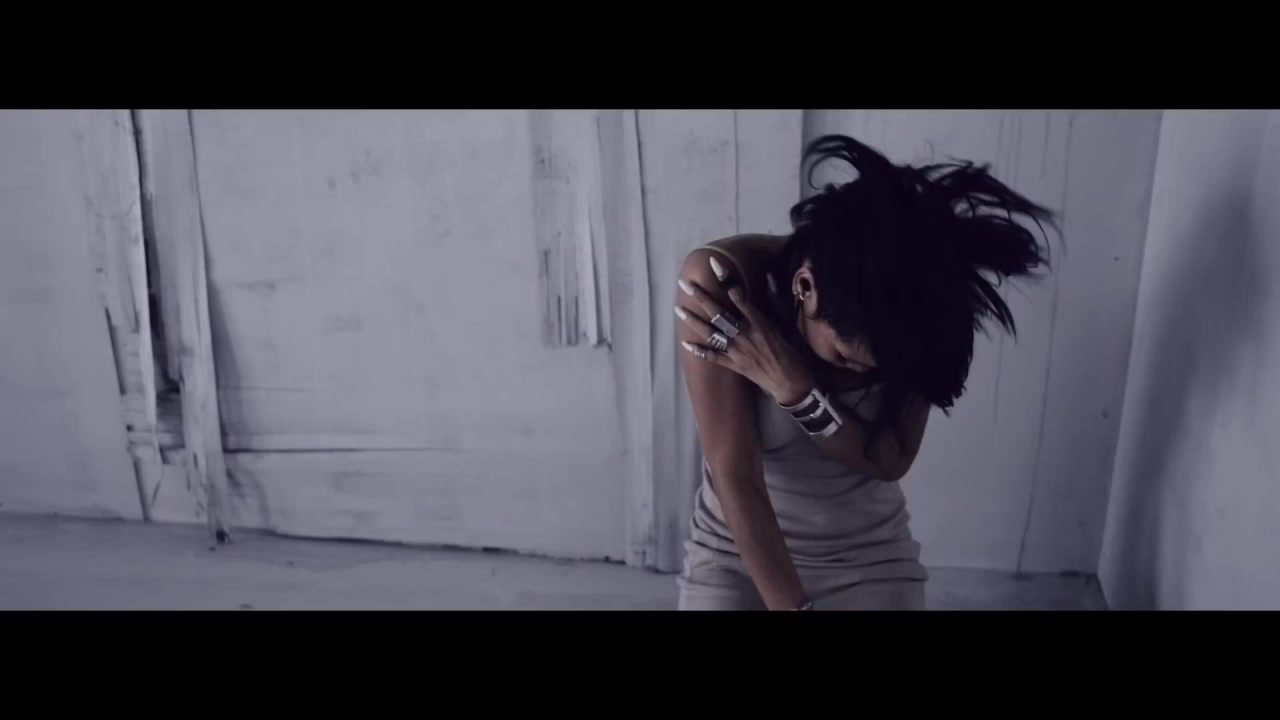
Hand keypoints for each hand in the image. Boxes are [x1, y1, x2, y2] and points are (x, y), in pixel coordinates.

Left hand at [676, 262, 813, 405]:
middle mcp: (745, 334)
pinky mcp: (734, 365)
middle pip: (718, 313)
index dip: (726, 280)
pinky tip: (685, 343)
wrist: (790, 381)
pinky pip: (713, 357)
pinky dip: (699, 350)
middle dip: (701, 297)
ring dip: (693, 321)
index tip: (714, 264)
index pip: (739, 296)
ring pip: (711, 333)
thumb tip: (766, 283)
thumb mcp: (783, 325)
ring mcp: (737, 351)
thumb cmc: (790, 351)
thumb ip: (770, 306)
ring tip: (678, 309)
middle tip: (685, 284)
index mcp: (759, 322)